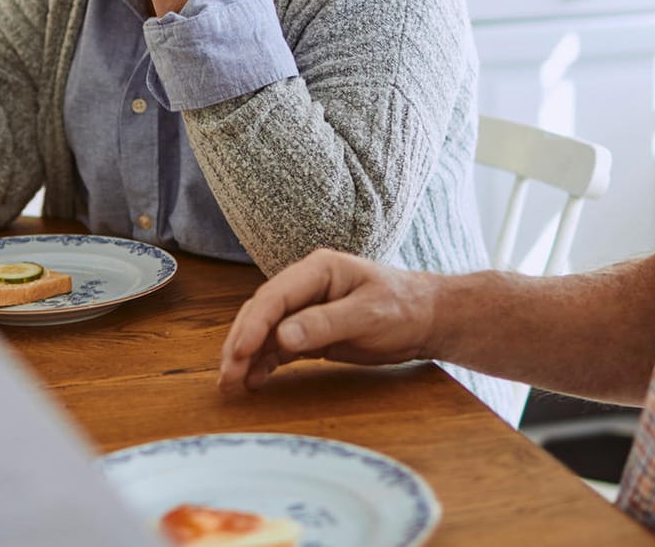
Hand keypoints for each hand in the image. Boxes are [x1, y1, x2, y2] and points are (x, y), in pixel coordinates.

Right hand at [218, 249, 442, 395]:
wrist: (428, 319)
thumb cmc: (404, 308)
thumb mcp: (368, 315)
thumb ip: (325, 324)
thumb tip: (282, 337)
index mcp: (318, 270)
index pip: (274, 296)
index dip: (253, 325)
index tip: (239, 352)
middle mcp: (306, 286)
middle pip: (262, 313)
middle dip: (241, 343)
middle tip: (227, 376)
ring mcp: (307, 309)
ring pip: (265, 331)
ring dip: (247, 356)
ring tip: (231, 384)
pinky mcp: (311, 332)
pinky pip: (279, 346)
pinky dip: (264, 362)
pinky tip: (253, 380)